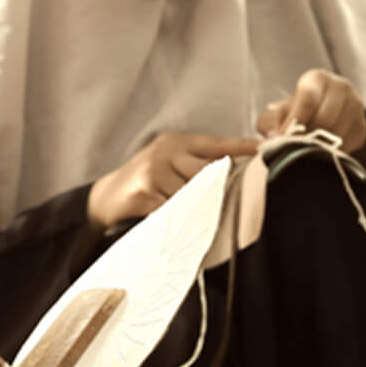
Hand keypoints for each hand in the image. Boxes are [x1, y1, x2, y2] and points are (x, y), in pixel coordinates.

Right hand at [89, 132, 258, 228]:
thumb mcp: (167, 162)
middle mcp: (165, 151)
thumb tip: (231, 170)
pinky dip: (177, 221)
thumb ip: (193, 164)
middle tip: (220, 204)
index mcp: (175, 142)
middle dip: (214, 191)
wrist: (105, 198)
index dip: (239, 147)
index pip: (214, 144)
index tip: (260, 149)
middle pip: (206, 173)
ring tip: (192, 218)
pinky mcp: (144, 192)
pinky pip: (173, 211)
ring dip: (196, 210)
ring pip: (192, 195)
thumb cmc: (144, 182)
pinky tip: (174, 225)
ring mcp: (153, 170)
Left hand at [256, 69, 365, 151]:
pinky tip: (323, 150)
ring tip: (308, 149)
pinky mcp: (362, 126)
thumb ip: (269, 122)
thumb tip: (274, 137)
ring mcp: (356, 106)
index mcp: (317, 79)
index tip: (284, 139)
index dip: (295, 121)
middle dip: (308, 137)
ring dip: (320, 147)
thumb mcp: (276, 113)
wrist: (318, 116)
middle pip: (325, 118)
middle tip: (296, 148)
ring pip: (338, 134)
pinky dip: (333, 152)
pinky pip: (348, 145)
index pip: (308, 99)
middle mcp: (341, 87)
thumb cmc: (294, 113)